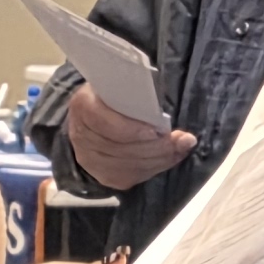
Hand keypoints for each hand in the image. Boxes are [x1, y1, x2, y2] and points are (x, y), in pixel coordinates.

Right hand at [62, 88, 194, 192]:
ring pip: (129, 165)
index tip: (156, 130)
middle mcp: (81, 136)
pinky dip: (155, 168)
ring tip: (181, 148)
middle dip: (156, 146)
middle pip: (121, 148)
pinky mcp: (103, 176)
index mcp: (83, 106)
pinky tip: (170, 159)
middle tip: (182, 140)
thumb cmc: (114, 97)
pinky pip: (132, 176)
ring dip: (160, 159)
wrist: (94, 118)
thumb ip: (140, 97)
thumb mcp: (121, 87)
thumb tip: (165, 116)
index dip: (131, 130)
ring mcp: (90, 159)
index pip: (104, 123)